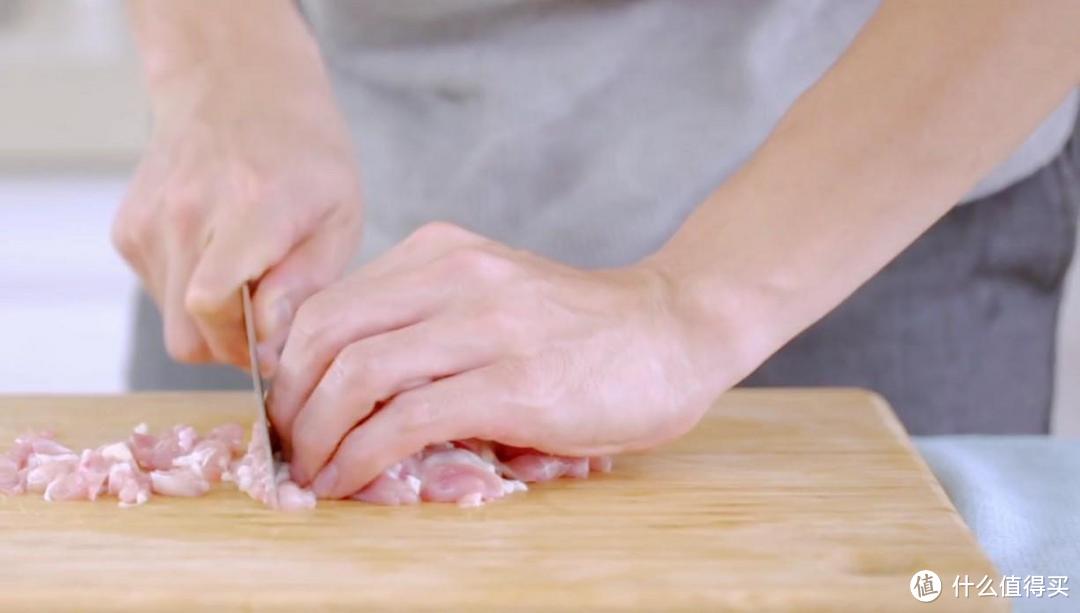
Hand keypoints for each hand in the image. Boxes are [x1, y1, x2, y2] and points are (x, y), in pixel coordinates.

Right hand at [113, 6, 361, 370]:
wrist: (238, 85)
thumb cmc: (306, 157)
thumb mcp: (339, 216)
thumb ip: (306, 282)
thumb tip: (267, 338)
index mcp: (249, 208)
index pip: (212, 303)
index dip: (246, 345)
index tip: (278, 345)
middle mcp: (188, 213)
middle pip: (188, 334)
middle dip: (232, 348)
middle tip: (269, 328)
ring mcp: (149, 220)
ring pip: (172, 323)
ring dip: (213, 323)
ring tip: (251, 279)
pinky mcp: (128, 228)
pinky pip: (158, 294)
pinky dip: (190, 296)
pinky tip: (221, 258)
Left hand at [269, 223, 748, 498]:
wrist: (676, 331)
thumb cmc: (584, 330)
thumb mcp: (496, 300)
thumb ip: (430, 326)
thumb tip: (350, 396)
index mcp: (443, 254)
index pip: (331, 303)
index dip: (291, 364)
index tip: (288, 409)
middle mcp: (456, 278)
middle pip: (326, 334)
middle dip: (291, 401)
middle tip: (289, 447)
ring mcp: (486, 327)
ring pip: (356, 375)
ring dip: (316, 435)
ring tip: (312, 473)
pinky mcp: (513, 384)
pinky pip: (407, 420)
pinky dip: (361, 457)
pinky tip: (350, 480)